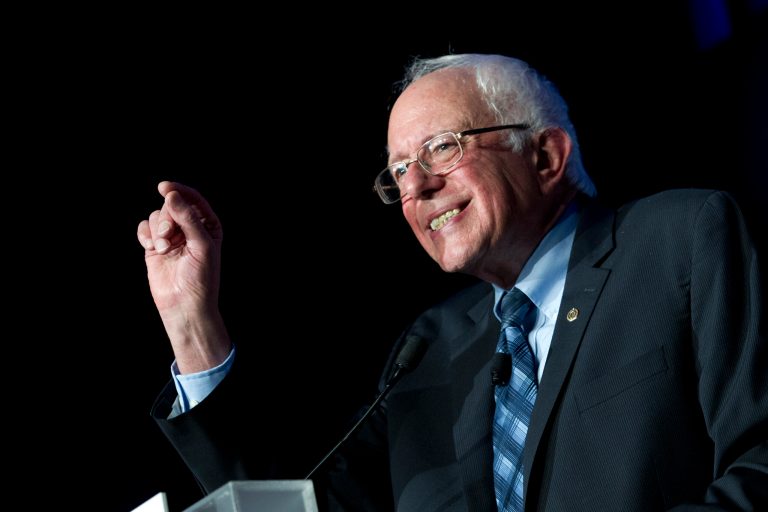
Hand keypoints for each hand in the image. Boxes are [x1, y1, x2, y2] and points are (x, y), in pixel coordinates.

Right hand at [137, 181, 230, 372]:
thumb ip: (188, 219)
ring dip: (156, 230)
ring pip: (155, 216)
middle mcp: (189, 228)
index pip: (193, 199)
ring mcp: (171, 237)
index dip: (179, 191)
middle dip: (166, 218)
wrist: (185, 305)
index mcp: (207, 225)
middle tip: (167, 237)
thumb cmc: (201, 278)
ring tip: (163, 249)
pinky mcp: (154, 247)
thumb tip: (172, 195)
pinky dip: (145, 235)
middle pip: (171, 206)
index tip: (164, 188)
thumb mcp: (201, 245)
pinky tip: (151, 248)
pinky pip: (144, 229)